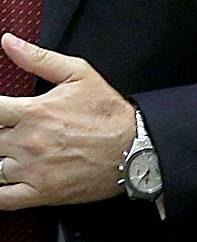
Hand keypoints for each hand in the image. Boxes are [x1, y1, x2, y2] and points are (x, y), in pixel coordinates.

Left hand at [0, 37, 137, 209]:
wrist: (138, 149)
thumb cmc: (110, 114)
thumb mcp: (79, 75)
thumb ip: (39, 58)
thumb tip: (8, 41)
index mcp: (32, 111)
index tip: (0, 114)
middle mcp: (27, 141)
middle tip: (9, 135)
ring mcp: (33, 170)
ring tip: (11, 154)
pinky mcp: (43, 192)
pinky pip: (2, 199)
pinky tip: (3, 182)